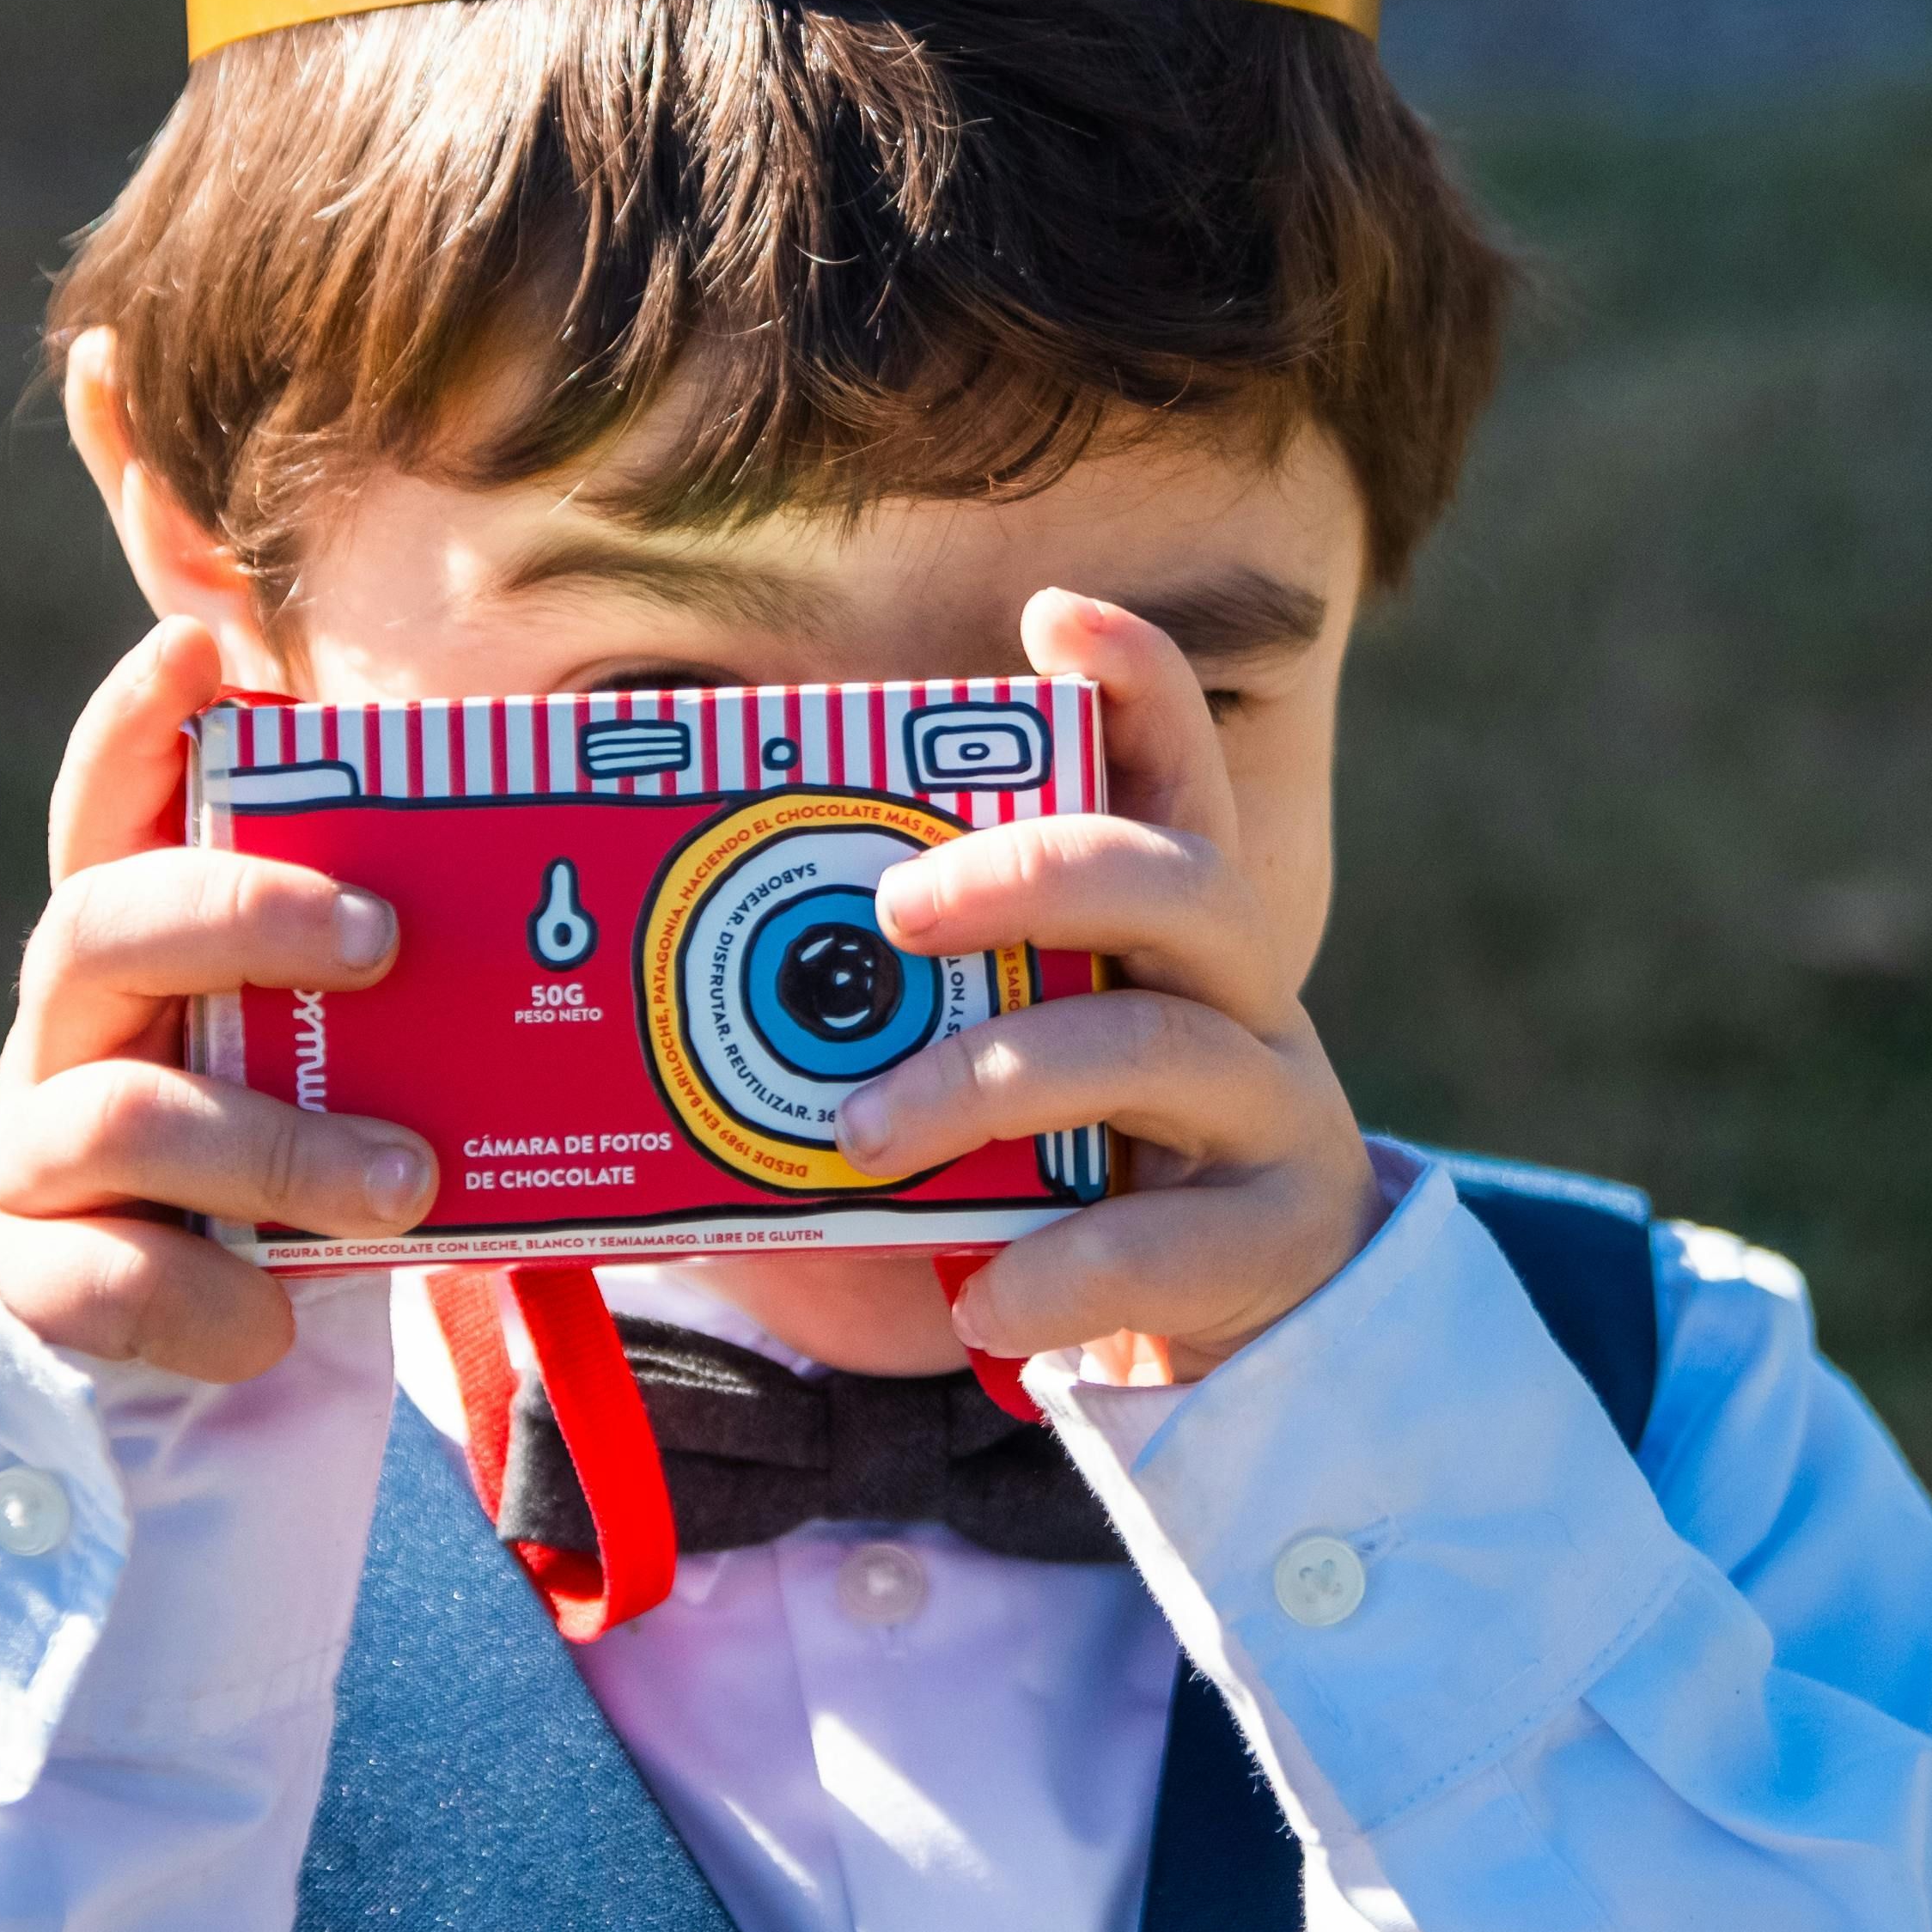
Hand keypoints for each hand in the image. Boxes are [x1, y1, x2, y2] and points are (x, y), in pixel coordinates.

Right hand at [0, 615, 441, 1380]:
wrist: (167, 1308)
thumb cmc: (279, 1124)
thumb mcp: (323, 1033)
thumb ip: (388, 967)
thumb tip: (597, 903)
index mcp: (142, 932)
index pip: (109, 800)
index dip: (134, 721)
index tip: (192, 647)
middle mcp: (70, 1019)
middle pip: (100, 924)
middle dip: (240, 914)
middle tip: (383, 938)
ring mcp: (37, 1143)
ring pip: (125, 1114)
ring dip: (280, 1145)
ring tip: (408, 1181)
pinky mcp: (33, 1269)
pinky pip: (106, 1278)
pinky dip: (207, 1300)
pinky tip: (276, 1323)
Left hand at [846, 590, 1378, 1375]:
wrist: (1247, 1313)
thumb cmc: (1083, 1149)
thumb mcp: (1013, 1047)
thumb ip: (901, 1001)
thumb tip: (659, 975)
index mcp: (1173, 920)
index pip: (1176, 764)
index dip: (1137, 677)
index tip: (1052, 617)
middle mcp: (1243, 988)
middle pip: (1176, 880)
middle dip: (1032, 874)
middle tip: (892, 909)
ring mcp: (1271, 1108)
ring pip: (1150, 1050)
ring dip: (988, 1081)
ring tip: (862, 1137)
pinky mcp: (1270, 1239)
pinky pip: (1166, 1244)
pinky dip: (1058, 1270)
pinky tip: (976, 1300)